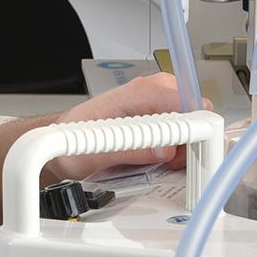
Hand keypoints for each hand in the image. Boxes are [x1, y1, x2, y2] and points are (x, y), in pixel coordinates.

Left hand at [45, 73, 207, 180]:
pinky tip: (161, 161)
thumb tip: (164, 150)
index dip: (194, 128)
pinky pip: (181, 130)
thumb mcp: (95, 150)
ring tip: (163, 163)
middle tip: (173, 161)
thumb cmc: (74, 135)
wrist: (61, 136)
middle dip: (191, 139)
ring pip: (191, 122)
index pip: (184, 102)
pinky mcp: (156, 117)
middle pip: (194, 111)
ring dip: (184, 147)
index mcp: (136, 93)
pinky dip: (178, 148)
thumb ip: (130, 150)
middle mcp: (149, 92)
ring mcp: (155, 103)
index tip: (194, 150)